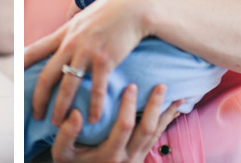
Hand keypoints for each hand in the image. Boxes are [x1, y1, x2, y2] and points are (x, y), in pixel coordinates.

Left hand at [25, 0, 150, 124]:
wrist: (132, 6)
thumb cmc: (109, 11)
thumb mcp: (82, 16)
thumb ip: (72, 27)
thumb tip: (66, 25)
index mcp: (63, 33)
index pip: (34, 51)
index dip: (20, 67)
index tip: (12, 82)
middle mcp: (70, 43)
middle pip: (46, 76)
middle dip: (38, 98)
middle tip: (35, 115)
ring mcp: (86, 52)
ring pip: (67, 86)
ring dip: (61, 108)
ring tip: (57, 123)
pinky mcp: (105, 60)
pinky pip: (96, 88)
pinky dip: (93, 106)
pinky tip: (92, 120)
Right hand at [51, 84, 181, 162]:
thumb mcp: (61, 153)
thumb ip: (66, 134)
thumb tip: (76, 113)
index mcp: (110, 154)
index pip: (124, 127)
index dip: (129, 106)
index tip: (130, 85)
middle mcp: (127, 158)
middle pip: (147, 130)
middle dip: (155, 106)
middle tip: (161, 86)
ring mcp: (137, 159)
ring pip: (156, 136)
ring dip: (166, 115)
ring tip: (178, 97)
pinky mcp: (140, 157)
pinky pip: (157, 139)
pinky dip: (165, 124)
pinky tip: (173, 112)